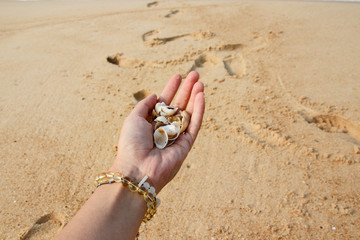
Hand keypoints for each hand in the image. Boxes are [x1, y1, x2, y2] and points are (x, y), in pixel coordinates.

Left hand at [110, 71, 204, 191]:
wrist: (137, 168)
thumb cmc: (131, 143)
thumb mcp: (133, 118)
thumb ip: (144, 105)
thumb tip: (155, 95)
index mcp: (152, 122)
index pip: (164, 102)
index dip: (171, 88)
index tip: (177, 76)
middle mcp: (165, 128)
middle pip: (179, 105)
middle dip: (187, 89)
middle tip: (195, 74)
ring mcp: (177, 136)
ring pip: (189, 113)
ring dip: (195, 97)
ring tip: (200, 81)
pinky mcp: (186, 144)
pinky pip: (194, 124)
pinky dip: (199, 110)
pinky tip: (201, 96)